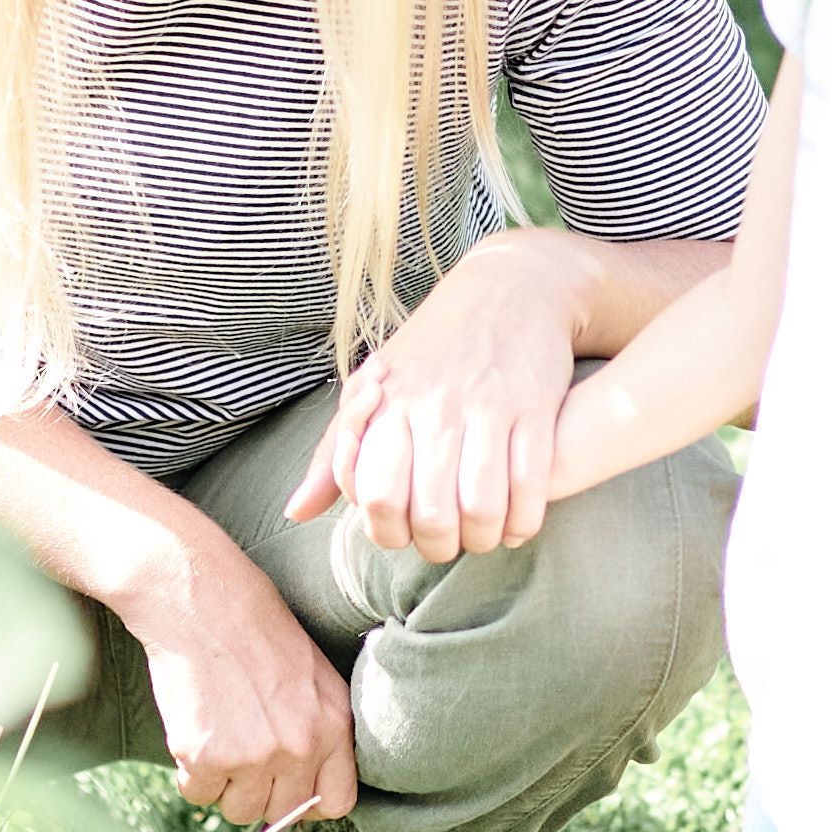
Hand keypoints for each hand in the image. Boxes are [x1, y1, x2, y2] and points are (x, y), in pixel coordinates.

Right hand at [123, 537, 356, 831]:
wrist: (200, 600)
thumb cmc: (254, 628)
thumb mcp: (312, 674)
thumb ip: (320, 729)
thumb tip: (309, 783)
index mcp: (334, 724)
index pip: (337, 802)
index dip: (308, 801)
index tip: (286, 787)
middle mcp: (300, 746)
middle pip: (281, 813)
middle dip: (260, 792)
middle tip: (242, 753)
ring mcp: (253, 755)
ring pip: (238, 811)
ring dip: (224, 785)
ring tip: (218, 735)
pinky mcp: (205, 756)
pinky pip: (197, 794)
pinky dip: (190, 772)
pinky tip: (194, 729)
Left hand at [284, 231, 586, 559]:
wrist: (512, 286)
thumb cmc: (433, 348)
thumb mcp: (374, 386)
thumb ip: (336, 452)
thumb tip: (296, 512)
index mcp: (389, 403)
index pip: (376, 494)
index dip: (387, 531)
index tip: (400, 534)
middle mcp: (435, 405)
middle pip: (430, 511)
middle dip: (437, 545)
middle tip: (443, 545)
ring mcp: (488, 405)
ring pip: (481, 505)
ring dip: (481, 538)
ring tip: (480, 537)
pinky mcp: (535, 406)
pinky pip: (530, 485)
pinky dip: (523, 521)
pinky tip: (515, 524)